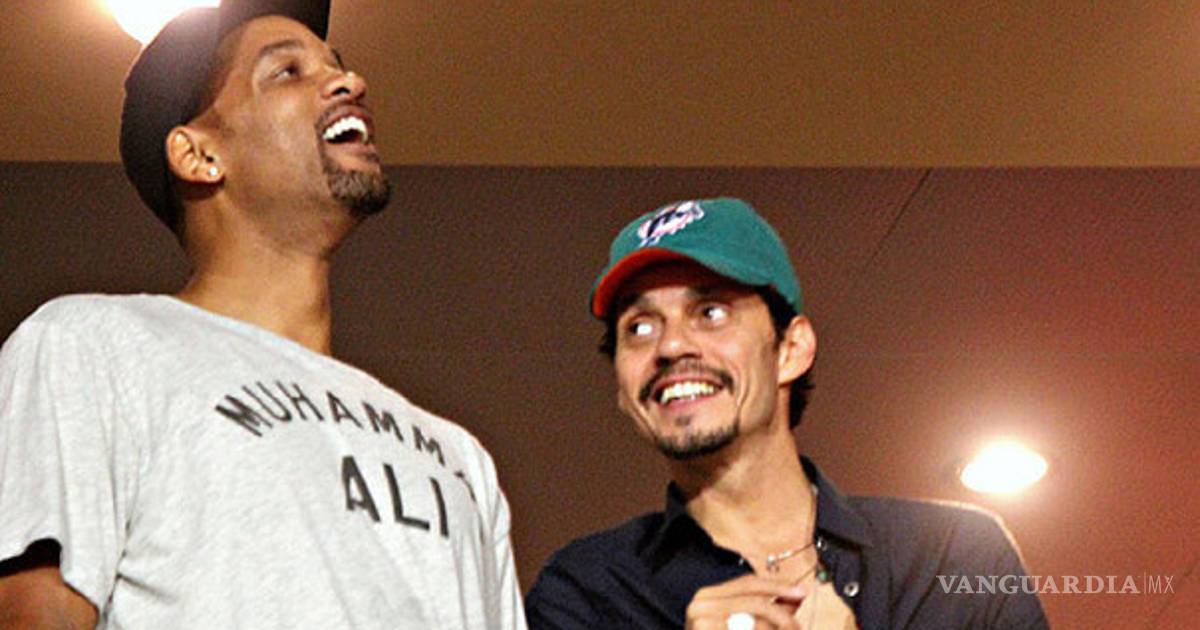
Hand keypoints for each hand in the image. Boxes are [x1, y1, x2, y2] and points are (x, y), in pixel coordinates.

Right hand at [684, 573, 805, 628]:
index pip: (748, 582)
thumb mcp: (744, 624)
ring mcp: (701, 621)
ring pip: (753, 621)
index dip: (777, 586)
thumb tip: (797, 595)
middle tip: (796, 625)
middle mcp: (701, 603)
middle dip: (780, 613)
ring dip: (774, 628)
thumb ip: (769, 610)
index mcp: (708, 595)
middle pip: (753, 601)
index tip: (801, 592)